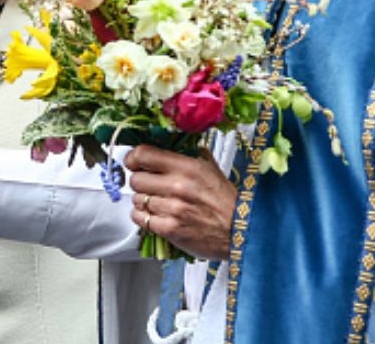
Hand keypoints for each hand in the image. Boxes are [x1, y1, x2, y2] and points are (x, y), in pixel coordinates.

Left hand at [124, 145, 235, 260]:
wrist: (241, 231)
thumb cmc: (227, 201)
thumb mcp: (211, 169)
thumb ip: (191, 155)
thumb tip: (174, 143)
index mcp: (187, 167)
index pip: (144, 154)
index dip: (133, 158)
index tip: (133, 162)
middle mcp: (177, 186)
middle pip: (136, 179)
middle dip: (140, 182)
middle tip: (149, 185)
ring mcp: (172, 209)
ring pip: (137, 200)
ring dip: (143, 201)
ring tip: (156, 203)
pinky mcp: (169, 229)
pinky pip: (140, 219)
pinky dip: (144, 218)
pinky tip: (155, 216)